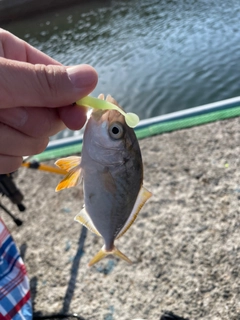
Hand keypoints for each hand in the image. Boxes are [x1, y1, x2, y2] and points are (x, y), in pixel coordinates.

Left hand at [0, 29, 97, 173]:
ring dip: (10, 140)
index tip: (74, 120)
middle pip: (51, 120)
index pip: (63, 83)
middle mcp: (18, 92)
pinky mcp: (0, 146)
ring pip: (34, 144)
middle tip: (2, 111)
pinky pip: (14, 162)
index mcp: (19, 61)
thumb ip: (42, 81)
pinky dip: (0, 156)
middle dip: (29, 123)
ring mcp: (9, 121)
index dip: (71, 103)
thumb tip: (91, 79)